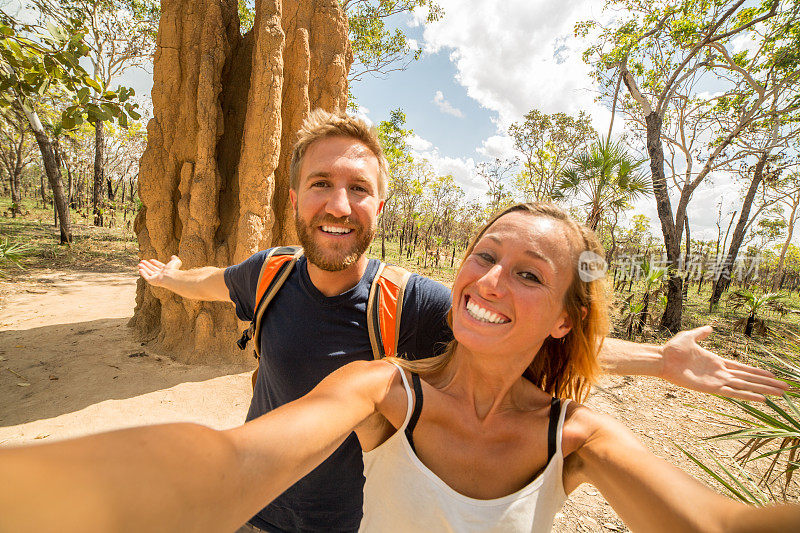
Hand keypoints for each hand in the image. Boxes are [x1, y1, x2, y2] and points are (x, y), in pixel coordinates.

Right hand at [138, 255, 181, 288]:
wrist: (170, 277)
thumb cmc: (173, 269)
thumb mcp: (175, 261)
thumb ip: (174, 259)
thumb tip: (173, 256)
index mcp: (165, 270)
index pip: (159, 266)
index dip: (155, 263)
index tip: (151, 260)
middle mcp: (160, 274)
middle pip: (152, 269)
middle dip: (147, 265)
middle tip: (142, 261)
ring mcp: (156, 278)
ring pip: (148, 272)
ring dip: (144, 268)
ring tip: (139, 264)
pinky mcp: (152, 281)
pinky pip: (146, 277)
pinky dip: (143, 274)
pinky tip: (140, 270)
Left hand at [660, 325, 788, 401]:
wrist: (662, 358)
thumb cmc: (673, 349)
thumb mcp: (690, 336)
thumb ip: (701, 333)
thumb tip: (710, 328)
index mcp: (717, 362)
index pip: (743, 368)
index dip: (758, 373)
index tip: (772, 376)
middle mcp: (720, 373)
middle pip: (749, 379)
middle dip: (767, 384)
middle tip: (785, 388)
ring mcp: (717, 381)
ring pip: (746, 386)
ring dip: (763, 390)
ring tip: (780, 394)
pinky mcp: (711, 388)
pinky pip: (733, 393)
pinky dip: (748, 396)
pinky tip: (761, 399)